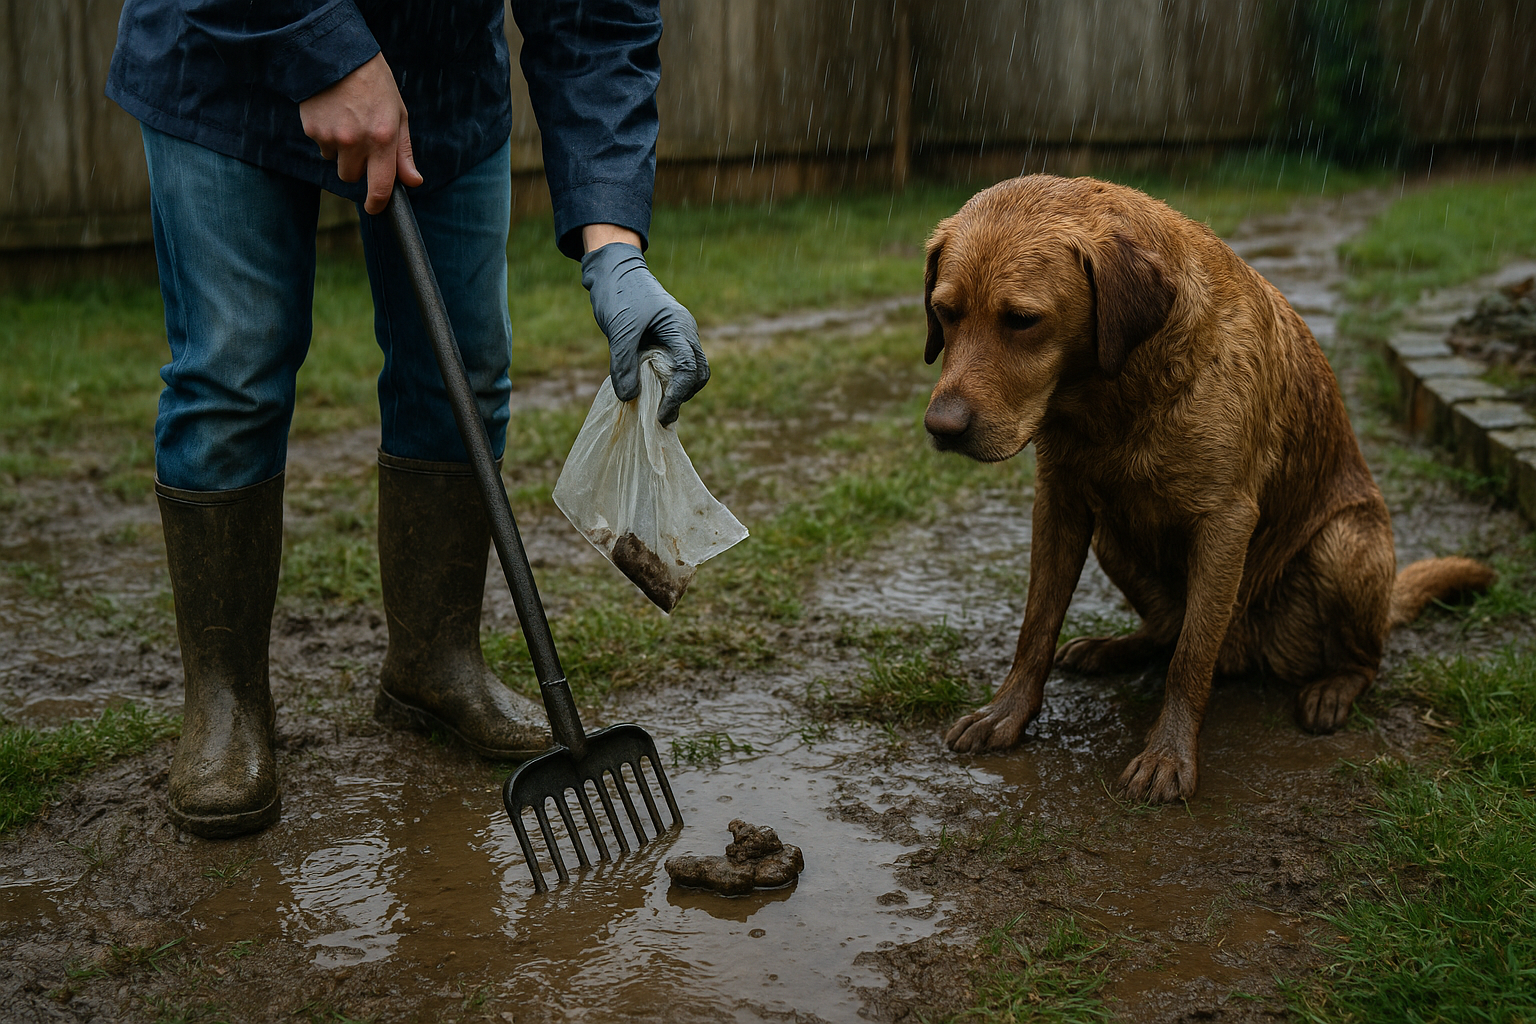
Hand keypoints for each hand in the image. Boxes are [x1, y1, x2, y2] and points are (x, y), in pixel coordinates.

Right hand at [299, 53, 422, 214]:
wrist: (336, 52)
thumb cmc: (374, 83)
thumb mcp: (398, 113)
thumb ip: (403, 151)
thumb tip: (413, 182)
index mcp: (383, 139)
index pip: (381, 187)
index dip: (377, 204)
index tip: (375, 208)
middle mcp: (356, 142)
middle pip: (352, 176)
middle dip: (357, 165)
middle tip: (362, 137)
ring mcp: (331, 137)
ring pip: (335, 162)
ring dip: (341, 151)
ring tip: (346, 120)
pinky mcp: (312, 129)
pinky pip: (321, 145)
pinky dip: (326, 135)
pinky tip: (332, 112)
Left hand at [581, 239, 707, 424]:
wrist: (614, 268)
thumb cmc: (619, 293)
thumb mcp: (619, 329)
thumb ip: (623, 363)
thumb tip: (629, 397)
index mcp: (680, 327)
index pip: (690, 369)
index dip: (678, 395)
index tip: (660, 414)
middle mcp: (685, 331)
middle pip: (699, 373)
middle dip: (683, 396)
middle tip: (661, 415)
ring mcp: (679, 334)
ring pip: (690, 371)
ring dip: (676, 390)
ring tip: (655, 407)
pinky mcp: (668, 337)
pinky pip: (676, 365)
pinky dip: (667, 381)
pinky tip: (650, 391)